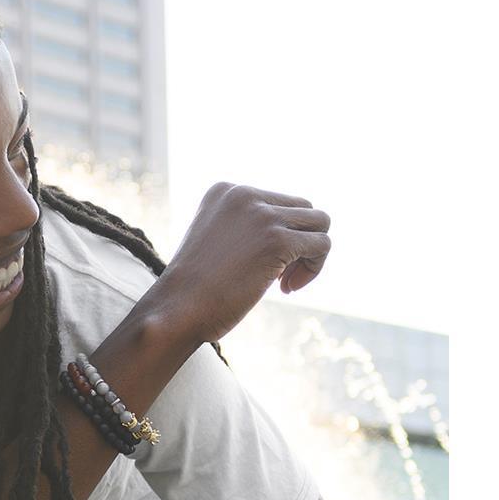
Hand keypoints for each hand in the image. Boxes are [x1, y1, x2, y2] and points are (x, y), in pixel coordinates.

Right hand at [150, 181, 331, 345]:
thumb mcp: (216, 241)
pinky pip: (322, 245)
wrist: (176, 309)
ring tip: (285, 282)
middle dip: (298, 242)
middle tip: (278, 277)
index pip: (277, 201)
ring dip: (310, 254)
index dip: (278, 235)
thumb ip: (246, 227)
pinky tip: (286, 289)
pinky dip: (312, 269)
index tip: (260, 265)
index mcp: (226, 190)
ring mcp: (263, 216)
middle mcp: (244, 195)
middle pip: (303, 208)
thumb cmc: (193, 288)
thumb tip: (298, 230)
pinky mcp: (278, 240)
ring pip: (319, 222)